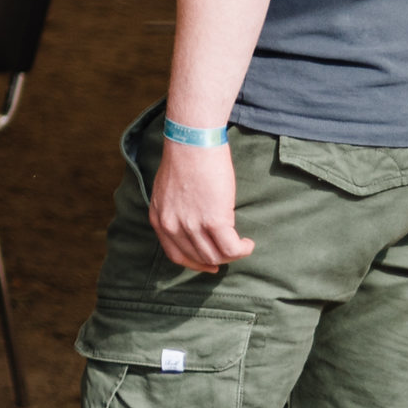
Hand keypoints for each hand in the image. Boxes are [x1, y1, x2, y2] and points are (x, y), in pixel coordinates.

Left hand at [150, 136, 254, 274]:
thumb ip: (175, 212)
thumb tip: (193, 226)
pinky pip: (232, 248)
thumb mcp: (168, 191)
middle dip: (218, 258)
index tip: (210, 265)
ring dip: (232, 254)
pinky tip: (248, 243)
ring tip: (242, 244)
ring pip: (216, 256)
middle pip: (199, 257)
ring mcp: (191, 225)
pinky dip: (243, 249)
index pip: (176, 255)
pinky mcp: (213, 220)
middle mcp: (172, 226)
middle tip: (232, 250)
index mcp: (159, 219)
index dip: (196, 264)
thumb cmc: (185, 160)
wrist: (192, 142)